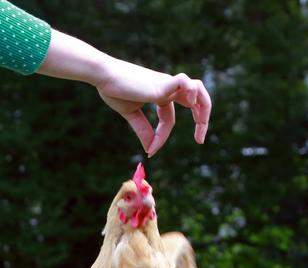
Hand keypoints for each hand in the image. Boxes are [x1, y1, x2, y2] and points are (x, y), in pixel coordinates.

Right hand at [96, 60, 211, 156]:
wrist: (102, 76)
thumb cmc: (113, 89)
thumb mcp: (130, 114)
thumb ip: (142, 129)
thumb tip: (149, 149)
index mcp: (160, 94)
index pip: (169, 119)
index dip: (162, 137)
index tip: (151, 150)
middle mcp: (167, 88)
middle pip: (196, 100)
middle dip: (202, 120)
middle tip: (199, 140)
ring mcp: (166, 84)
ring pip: (198, 88)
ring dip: (204, 106)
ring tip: (201, 124)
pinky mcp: (162, 84)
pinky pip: (186, 83)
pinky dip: (192, 93)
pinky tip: (188, 105)